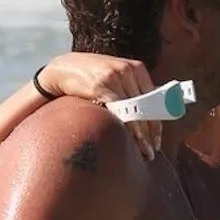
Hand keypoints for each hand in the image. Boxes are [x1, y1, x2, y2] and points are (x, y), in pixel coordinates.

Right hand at [41, 52, 160, 159]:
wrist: (63, 68)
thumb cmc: (90, 77)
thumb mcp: (115, 77)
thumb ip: (131, 89)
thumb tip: (149, 115)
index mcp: (136, 67)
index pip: (154, 99)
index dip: (157, 123)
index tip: (157, 141)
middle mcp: (128, 70)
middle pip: (146, 107)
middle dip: (150, 133)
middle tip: (152, 151)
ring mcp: (115, 77)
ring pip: (135, 111)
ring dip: (141, 135)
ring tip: (144, 151)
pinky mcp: (101, 86)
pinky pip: (120, 110)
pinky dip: (127, 127)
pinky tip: (129, 140)